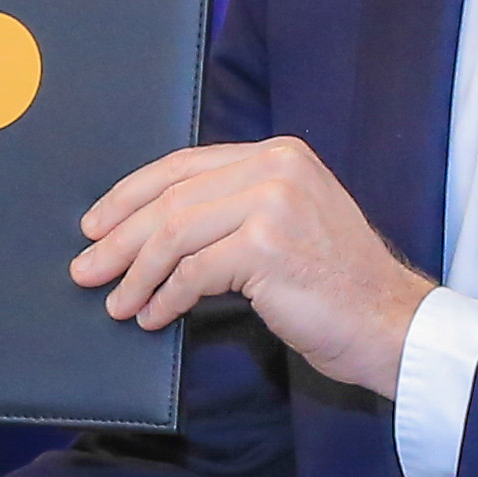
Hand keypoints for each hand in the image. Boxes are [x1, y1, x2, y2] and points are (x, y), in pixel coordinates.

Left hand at [72, 137, 430, 394]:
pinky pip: (193, 272)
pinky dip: (165, 297)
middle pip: (171, 199)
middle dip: (119, 239)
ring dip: (137, 274)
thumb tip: (153, 230)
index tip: (96, 225)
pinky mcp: (265, 245)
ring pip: (174, 234)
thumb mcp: (286, 225)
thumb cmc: (336, 286)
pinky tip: (155, 317)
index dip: (130, 196)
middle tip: (87, 269)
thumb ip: (234, 209)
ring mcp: (272, 202)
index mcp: (277, 154)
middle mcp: (275, 167)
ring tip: (118, 303)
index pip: (182, 166)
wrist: (390, 322)